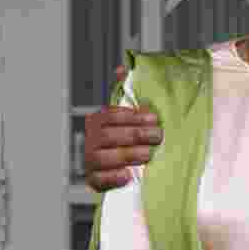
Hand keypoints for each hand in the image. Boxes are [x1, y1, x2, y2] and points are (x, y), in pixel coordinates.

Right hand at [83, 65, 162, 191]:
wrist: (121, 164)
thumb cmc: (127, 135)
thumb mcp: (130, 113)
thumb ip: (126, 91)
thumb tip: (121, 69)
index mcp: (99, 120)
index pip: (111, 116)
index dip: (133, 117)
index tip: (154, 119)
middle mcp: (91, 140)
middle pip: (110, 137)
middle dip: (136, 135)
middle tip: (157, 136)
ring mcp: (91, 161)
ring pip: (104, 158)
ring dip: (127, 155)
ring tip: (147, 154)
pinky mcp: (94, 180)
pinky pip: (98, 180)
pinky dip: (113, 178)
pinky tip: (128, 175)